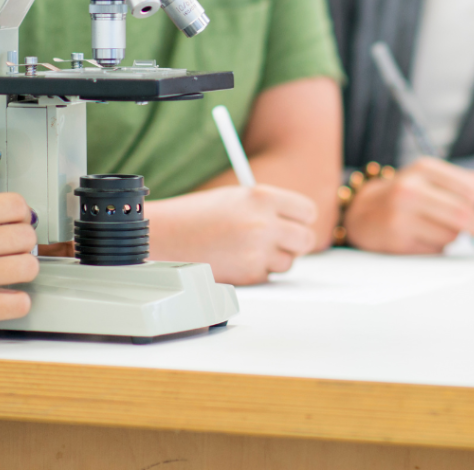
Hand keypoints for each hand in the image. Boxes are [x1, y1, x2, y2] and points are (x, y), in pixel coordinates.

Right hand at [0, 191, 37, 331]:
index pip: (18, 206)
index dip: (21, 215)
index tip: (17, 223)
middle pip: (27, 237)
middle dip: (19, 242)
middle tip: (8, 249)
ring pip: (28, 268)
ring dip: (21, 269)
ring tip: (6, 271)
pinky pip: (18, 304)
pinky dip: (16, 301)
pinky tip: (2, 295)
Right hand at [146, 185, 317, 285]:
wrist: (165, 236)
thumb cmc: (198, 214)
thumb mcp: (238, 197)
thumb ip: (269, 207)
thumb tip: (296, 221)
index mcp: (262, 197)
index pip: (307, 211)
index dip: (301, 218)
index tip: (295, 222)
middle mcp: (263, 223)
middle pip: (306, 239)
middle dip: (295, 242)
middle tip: (281, 240)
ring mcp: (256, 251)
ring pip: (289, 262)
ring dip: (275, 258)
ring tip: (250, 248)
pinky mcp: (247, 275)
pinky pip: (268, 276)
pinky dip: (258, 271)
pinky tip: (237, 259)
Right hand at [343, 157, 473, 254]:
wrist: (363, 212)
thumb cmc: (409, 193)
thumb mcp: (438, 179)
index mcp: (423, 168)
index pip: (470, 189)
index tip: (470, 203)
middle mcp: (410, 189)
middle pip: (462, 215)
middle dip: (473, 225)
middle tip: (471, 226)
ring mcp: (400, 216)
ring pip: (450, 236)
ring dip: (452, 237)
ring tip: (434, 227)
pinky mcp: (397, 242)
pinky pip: (435, 252)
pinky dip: (436, 248)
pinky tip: (421, 238)